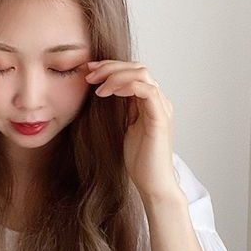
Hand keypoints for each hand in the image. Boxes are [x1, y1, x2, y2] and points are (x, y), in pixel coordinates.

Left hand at [85, 59, 180, 204]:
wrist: (152, 183)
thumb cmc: (138, 159)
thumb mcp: (123, 126)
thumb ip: (120, 108)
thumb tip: (102, 91)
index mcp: (150, 101)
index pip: (133, 71)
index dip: (111, 66)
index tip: (89, 70)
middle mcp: (158, 100)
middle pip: (138, 67)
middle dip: (111, 66)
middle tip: (89, 74)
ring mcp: (161, 108)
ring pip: (142, 74)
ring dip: (115, 74)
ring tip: (96, 85)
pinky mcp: (159, 118)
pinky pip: (146, 91)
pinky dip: (125, 86)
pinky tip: (107, 94)